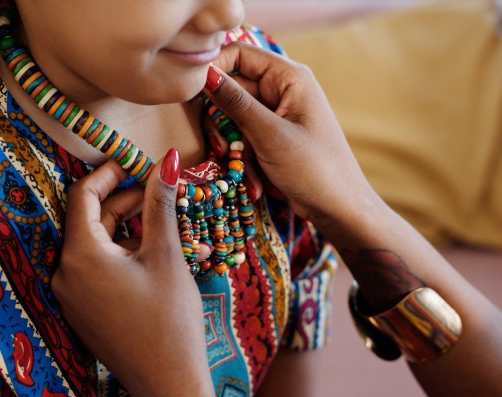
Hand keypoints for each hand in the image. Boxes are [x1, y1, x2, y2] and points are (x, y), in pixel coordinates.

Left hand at [51, 149, 218, 396]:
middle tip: (158, 190)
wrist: (168, 382)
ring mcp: (72, 295)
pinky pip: (96, 268)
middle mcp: (66, 274)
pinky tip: (150, 251)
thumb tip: (168, 160)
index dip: (107, 173)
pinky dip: (119, 252)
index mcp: (80, 255)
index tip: (133, 162)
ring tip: (161, 221)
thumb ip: (160, 203)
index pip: (82, 196)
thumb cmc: (170, 317)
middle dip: (123, 201)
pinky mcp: (84, 310)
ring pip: (95, 245)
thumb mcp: (166, 254)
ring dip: (125, 227)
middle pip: (90, 220)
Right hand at [204, 43, 382, 226]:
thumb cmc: (314, 168)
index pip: (240, 54)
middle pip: (232, 92)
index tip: (194, 92)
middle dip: (225, 124)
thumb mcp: (270, 135)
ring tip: (247, 171)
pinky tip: (257, 182)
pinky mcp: (271, 139)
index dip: (214, 68)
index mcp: (289, 78)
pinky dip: (245, 161)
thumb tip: (205, 74)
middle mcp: (281, 92)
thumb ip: (235, 102)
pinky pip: (244, 141)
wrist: (337, 208)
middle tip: (226, 148)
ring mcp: (275, 117)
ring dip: (235, 148)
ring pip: (234, 121)